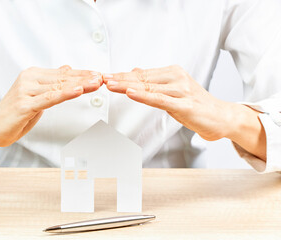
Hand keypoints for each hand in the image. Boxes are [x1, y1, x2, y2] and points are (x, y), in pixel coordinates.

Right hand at [0, 65, 101, 158]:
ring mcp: (26, 91)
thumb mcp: (36, 95)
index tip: (99, 74)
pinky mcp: (25, 104)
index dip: (82, 74)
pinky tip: (78, 90)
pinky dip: (65, 94)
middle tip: (103, 77)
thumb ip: (52, 83)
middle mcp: (30, 79)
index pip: (63, 74)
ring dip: (80, 84)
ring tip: (96, 82)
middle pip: (64, 78)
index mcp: (34, 75)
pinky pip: (49, 98)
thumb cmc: (14, 113)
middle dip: (85, 78)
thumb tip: (67, 69)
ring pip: (59, 86)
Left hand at [104, 65, 246, 140]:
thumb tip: (136, 72)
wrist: (221, 117)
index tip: (105, 76)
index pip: (142, 74)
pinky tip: (131, 93)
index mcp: (172, 73)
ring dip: (127, 86)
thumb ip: (155, 82)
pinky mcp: (185, 104)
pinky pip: (160, 99)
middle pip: (142, 79)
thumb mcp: (172, 91)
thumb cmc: (196, 105)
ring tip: (110, 84)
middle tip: (101, 79)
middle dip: (119, 79)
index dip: (122, 76)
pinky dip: (144, 96)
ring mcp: (181, 90)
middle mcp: (176, 78)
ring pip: (149, 87)